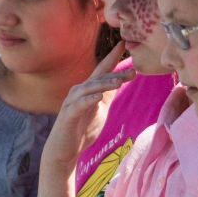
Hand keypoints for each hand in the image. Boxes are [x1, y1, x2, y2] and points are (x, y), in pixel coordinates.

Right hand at [41, 42, 132, 172]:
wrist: (64, 152)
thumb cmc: (81, 130)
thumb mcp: (100, 110)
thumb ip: (108, 95)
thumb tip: (120, 81)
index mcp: (87, 90)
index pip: (101, 70)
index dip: (112, 57)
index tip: (124, 44)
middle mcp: (78, 92)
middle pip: (98, 78)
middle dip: (115, 72)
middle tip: (133, 70)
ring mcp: (71, 103)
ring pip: (88, 88)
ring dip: (103, 84)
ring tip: (119, 82)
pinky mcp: (67, 116)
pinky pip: (78, 105)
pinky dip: (89, 100)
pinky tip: (99, 97)